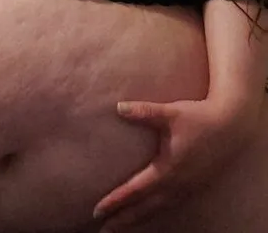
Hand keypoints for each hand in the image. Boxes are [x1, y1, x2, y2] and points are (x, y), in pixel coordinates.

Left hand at [93, 96, 257, 230]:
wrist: (231, 126)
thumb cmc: (199, 118)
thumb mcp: (170, 113)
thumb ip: (144, 112)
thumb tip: (119, 108)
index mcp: (167, 170)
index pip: (135, 191)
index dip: (115, 202)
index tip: (98, 211)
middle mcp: (176, 185)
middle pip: (144, 209)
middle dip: (123, 219)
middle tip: (104, 229)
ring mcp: (186, 189)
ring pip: (157, 210)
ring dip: (138, 219)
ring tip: (120, 225)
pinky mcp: (193, 186)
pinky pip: (169, 206)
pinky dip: (154, 212)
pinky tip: (148, 211)